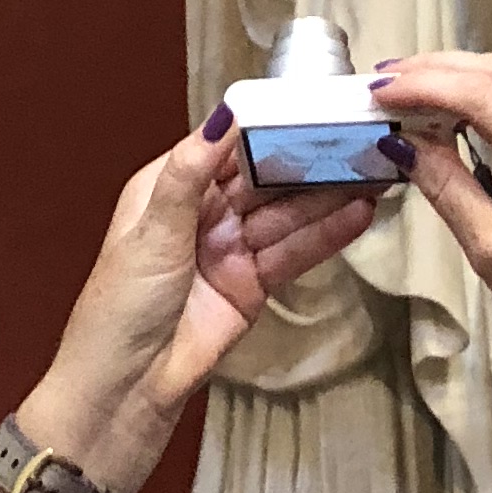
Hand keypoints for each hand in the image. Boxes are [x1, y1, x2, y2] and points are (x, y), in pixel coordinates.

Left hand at [18, 122, 373, 492]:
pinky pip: (294, 252)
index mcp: (169, 186)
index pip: (227, 144)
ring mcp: (231, 248)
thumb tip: (222, 115)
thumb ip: (191, 172)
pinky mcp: (253, 285)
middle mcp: (203, 212)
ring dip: (328, 193)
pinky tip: (358, 213)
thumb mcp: (152, 230)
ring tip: (373, 170)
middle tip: (356, 136)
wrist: (124, 389)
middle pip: (265, 176)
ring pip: (286, 213)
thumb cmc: (119, 308)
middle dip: (307, 157)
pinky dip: (327, 234)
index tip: (309, 104)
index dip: (267, 124)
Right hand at [371, 53, 491, 427]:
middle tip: (384, 80)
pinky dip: (484, 90)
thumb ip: (448, 188)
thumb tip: (401, 141)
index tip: (380, 91)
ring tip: (407, 84)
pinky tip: (450, 101)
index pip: (485, 97)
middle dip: (439, 69)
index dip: (428, 85)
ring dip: (460, 73)